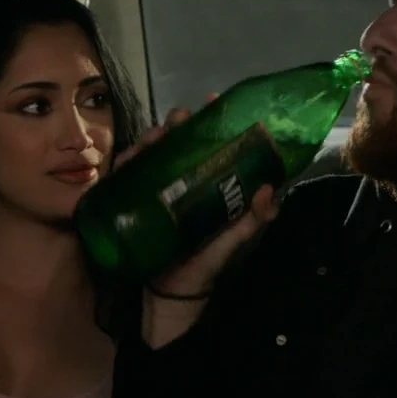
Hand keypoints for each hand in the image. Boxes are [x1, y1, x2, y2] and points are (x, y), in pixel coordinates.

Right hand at [117, 103, 280, 300]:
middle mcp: (182, 182)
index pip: (210, 144)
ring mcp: (156, 191)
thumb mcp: (234, 241)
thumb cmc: (205, 266)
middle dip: (176, 125)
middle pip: (178, 143)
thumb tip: (270, 190)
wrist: (171, 295)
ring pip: (152, 154)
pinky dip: (126, 163)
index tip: (211, 102)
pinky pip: (127, 177)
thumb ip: (253, 220)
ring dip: (151, 139)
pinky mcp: (134, 203)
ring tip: (153, 136)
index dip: (210, 121)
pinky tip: (129, 158)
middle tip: (178, 118)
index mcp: (208, 185)